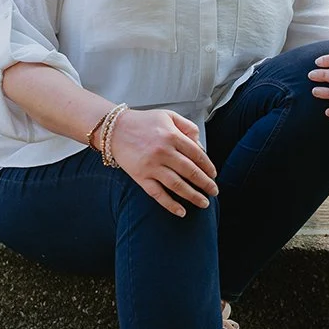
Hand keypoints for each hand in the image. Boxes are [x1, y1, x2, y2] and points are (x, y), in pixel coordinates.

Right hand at [104, 107, 218, 217]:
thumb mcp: (168, 116)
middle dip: (205, 183)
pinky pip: (158, 194)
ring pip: (177, 185)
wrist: (114, 129)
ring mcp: (151, 166)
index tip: (213, 175)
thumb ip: (187, 127)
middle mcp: (163, 151)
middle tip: (214, 191)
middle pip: (191, 171)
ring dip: (193, 196)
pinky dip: (170, 204)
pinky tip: (182, 212)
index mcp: (172, 135)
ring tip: (204, 203)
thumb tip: (200, 146)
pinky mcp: (140, 177)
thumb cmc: (144, 122)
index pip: (197, 155)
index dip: (208, 166)